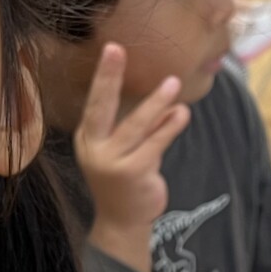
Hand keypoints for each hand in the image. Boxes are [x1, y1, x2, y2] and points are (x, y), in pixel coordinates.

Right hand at [76, 43, 187, 271]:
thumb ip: (143, 127)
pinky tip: (182, 113)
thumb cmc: (125, 180)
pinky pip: (154, 144)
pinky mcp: (132, 173)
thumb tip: (167, 100)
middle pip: (101, 107)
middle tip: (117, 50)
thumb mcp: (128, 150)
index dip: (103, 76)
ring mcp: (111, 162)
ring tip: (172, 83)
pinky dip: (169, 127)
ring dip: (155, 103)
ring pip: (135, 125)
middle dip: (108, 77)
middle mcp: (94, 148)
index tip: (112, 49)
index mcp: (88, 138)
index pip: (94, 102)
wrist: (122, 222)